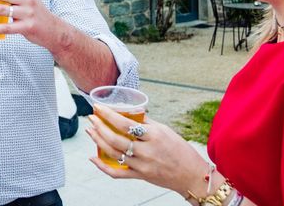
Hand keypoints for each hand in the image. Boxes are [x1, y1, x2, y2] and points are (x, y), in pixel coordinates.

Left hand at [86, 103, 207, 196]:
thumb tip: (129, 111)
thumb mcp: (165, 130)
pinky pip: (117, 174)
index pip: (125, 124)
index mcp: (154, 136)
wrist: (192, 175)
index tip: (98, 107)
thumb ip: (146, 122)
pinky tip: (93, 158)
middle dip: (99, 126)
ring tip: (91, 131)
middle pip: (116, 139)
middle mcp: (147, 151)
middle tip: (91, 118)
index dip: (109, 115)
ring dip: (98, 141)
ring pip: (113, 154)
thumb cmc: (180, 150)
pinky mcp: (140, 176)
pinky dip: (103, 166)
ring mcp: (142, 165)